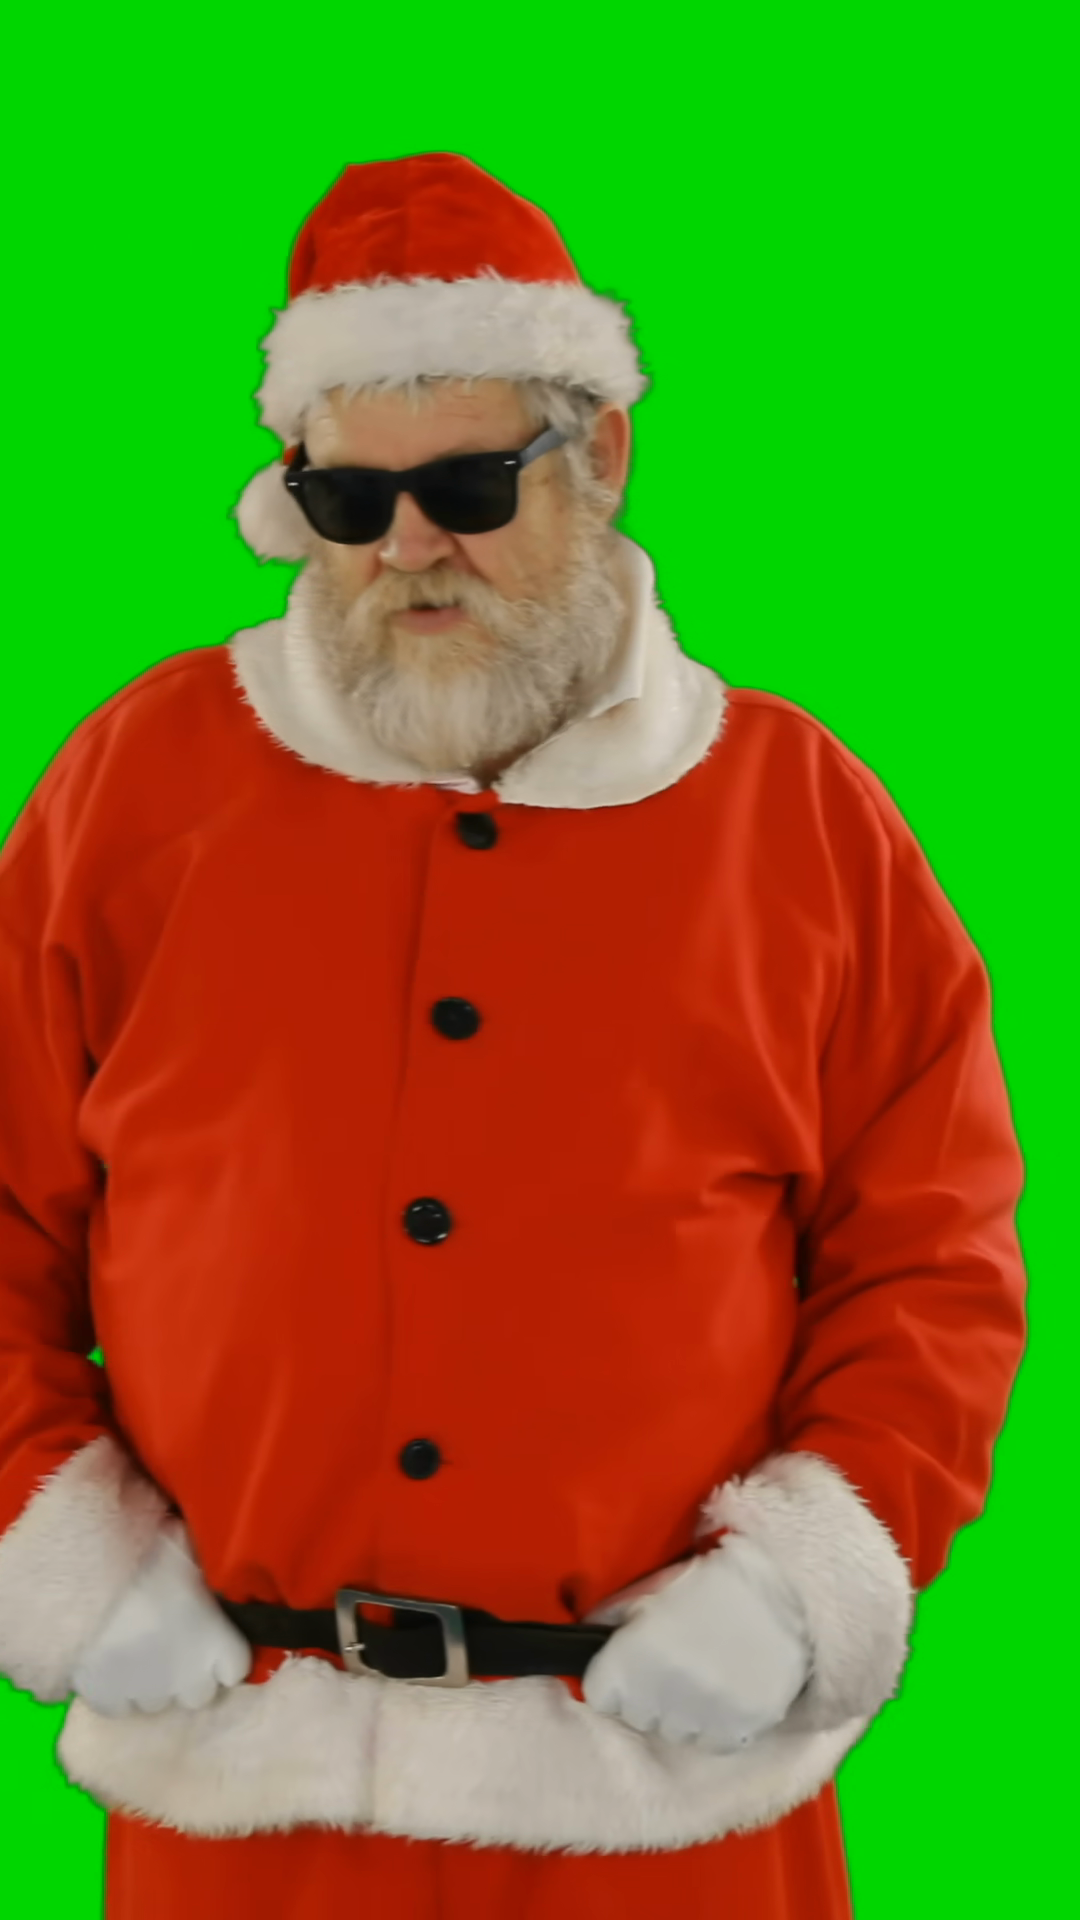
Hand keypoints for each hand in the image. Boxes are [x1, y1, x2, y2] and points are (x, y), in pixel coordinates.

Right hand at [71, 1515, 251, 1715]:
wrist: (92, 1581)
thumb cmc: (152, 1557)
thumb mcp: (193, 1551)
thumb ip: (208, 1567)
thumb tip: (213, 1558)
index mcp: (220, 1644)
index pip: (236, 1669)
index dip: (223, 1653)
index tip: (211, 1636)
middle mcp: (190, 1679)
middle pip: (199, 1693)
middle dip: (189, 1674)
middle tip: (173, 1643)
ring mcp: (149, 1695)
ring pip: (157, 1702)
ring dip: (153, 1682)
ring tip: (138, 1650)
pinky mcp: (108, 1700)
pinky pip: (120, 1707)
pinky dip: (117, 1691)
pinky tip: (111, 1664)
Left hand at [581, 1531, 811, 1754]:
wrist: (785, 1593)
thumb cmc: (712, 1582)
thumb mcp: (653, 1590)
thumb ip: (614, 1616)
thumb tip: (584, 1634)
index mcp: (633, 1658)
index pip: (598, 1694)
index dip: (613, 1678)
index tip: (630, 1664)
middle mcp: (661, 1697)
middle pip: (634, 1716)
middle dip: (645, 1694)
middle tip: (670, 1663)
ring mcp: (701, 1718)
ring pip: (673, 1732)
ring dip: (680, 1712)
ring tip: (702, 1675)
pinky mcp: (739, 1732)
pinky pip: (711, 1741)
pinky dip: (715, 1723)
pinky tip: (727, 1690)